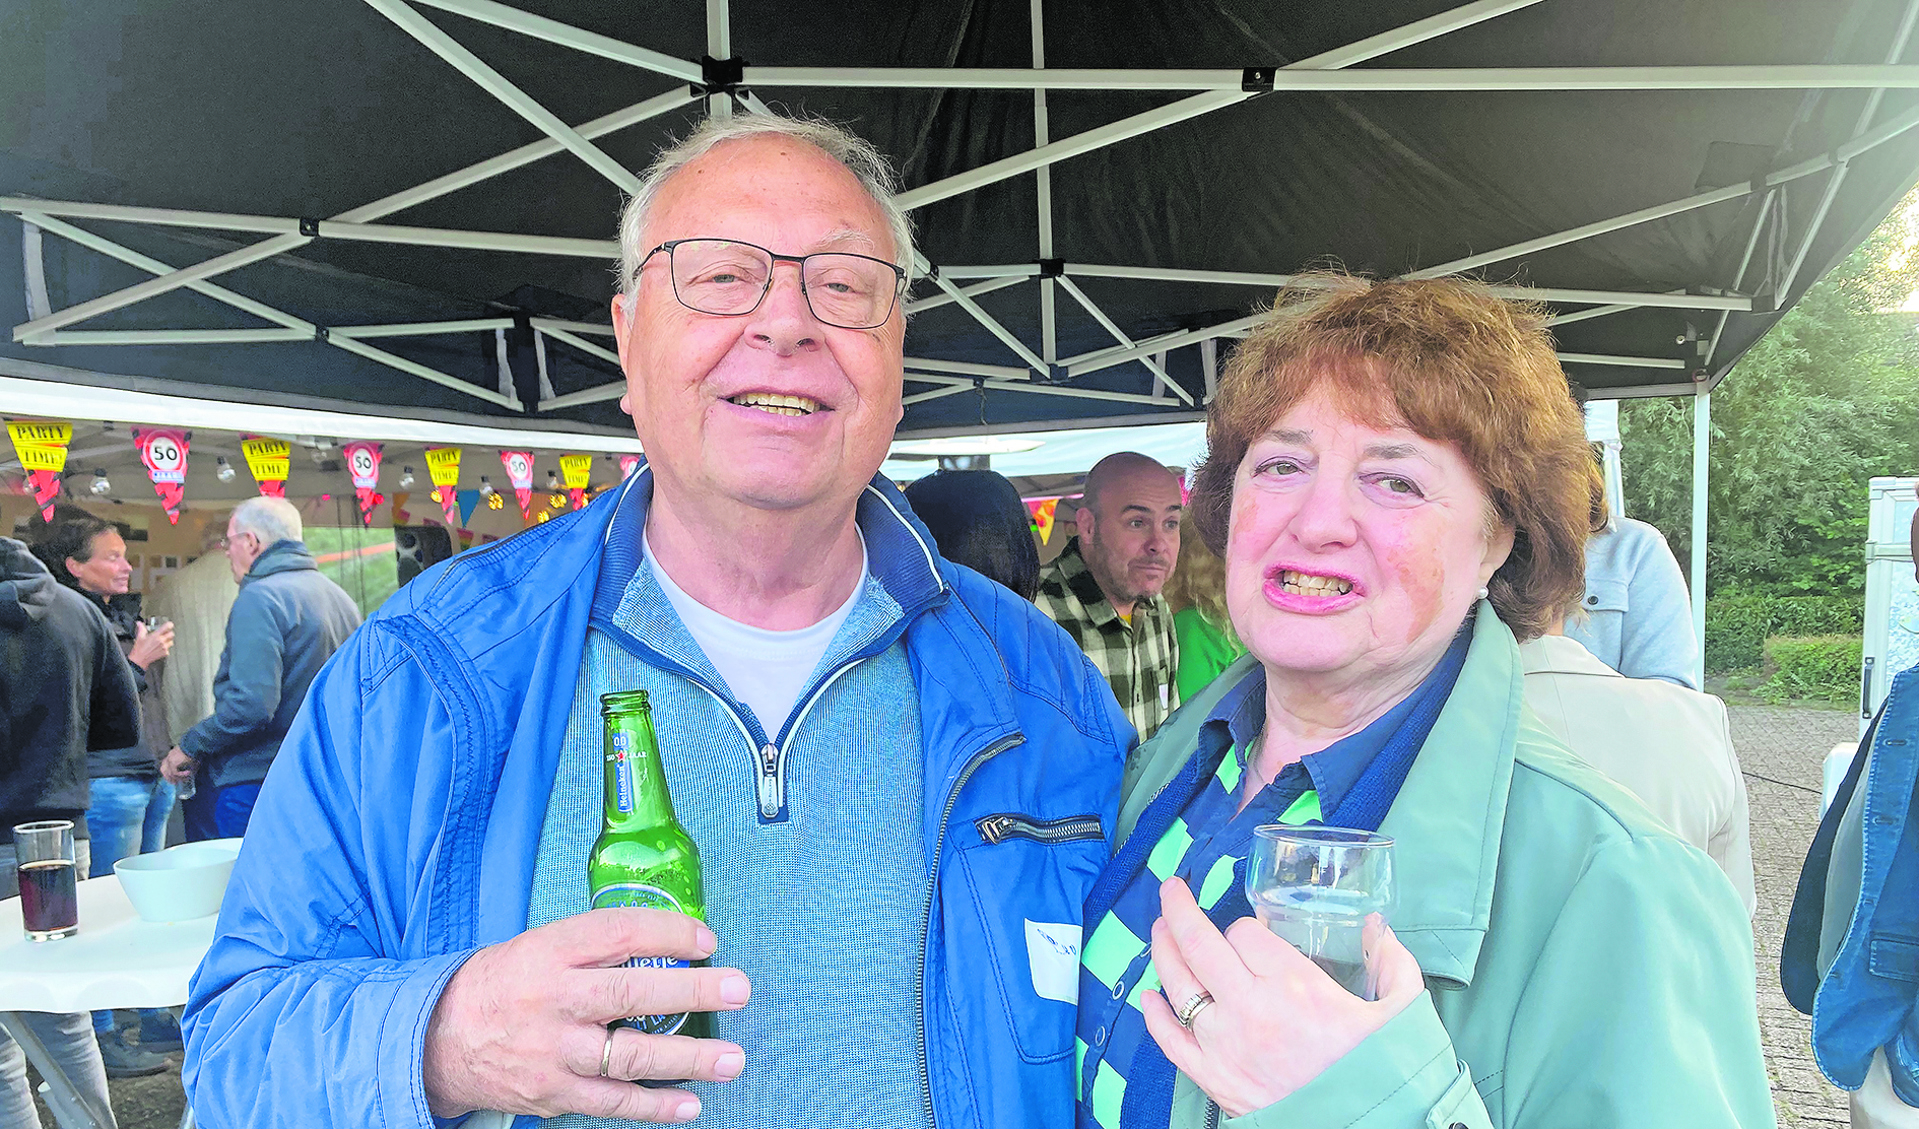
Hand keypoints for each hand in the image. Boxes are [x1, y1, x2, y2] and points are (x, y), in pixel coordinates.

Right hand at [128, 620, 173, 667]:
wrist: (139, 660)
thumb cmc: (139, 649)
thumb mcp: (139, 637)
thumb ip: (141, 628)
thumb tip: (139, 623)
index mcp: (156, 636)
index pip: (168, 627)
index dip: (169, 625)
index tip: (169, 625)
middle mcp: (161, 641)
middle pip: (172, 634)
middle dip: (168, 633)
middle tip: (164, 634)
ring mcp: (164, 647)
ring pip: (171, 641)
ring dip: (168, 641)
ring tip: (161, 642)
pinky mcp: (165, 653)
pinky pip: (169, 648)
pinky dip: (166, 648)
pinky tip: (160, 648)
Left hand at [159, 747, 194, 785]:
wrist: (193, 744)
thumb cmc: (193, 749)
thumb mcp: (189, 757)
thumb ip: (188, 764)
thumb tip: (191, 772)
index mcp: (171, 754)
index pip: (165, 765)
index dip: (168, 772)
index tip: (173, 778)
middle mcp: (168, 757)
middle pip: (163, 769)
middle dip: (168, 777)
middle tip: (175, 783)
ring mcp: (169, 760)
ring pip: (169, 773)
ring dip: (176, 778)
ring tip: (183, 780)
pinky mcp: (172, 763)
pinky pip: (175, 772)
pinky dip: (181, 774)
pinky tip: (188, 773)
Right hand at [422, 908, 750, 1122]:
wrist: (440, 1039)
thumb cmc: (504, 984)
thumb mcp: (540, 946)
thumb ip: (596, 946)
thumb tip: (671, 941)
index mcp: (550, 952)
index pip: (619, 934)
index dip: (668, 933)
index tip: (707, 940)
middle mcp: (552, 999)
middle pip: (630, 994)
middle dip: (692, 991)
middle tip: (739, 988)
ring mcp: (553, 1051)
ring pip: (628, 1056)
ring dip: (687, 1059)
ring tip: (731, 1059)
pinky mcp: (553, 1094)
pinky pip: (611, 1102)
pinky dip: (654, 1107)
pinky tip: (690, 1103)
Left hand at [1141, 878, 1423, 1117]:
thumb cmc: (1380, 1073)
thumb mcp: (1401, 1012)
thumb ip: (1394, 964)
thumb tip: (1380, 927)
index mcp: (1294, 985)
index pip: (1246, 933)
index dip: (1246, 926)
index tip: (1253, 932)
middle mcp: (1250, 1008)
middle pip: (1198, 944)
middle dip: (1179, 909)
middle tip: (1172, 891)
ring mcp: (1226, 1044)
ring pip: (1178, 985)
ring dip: (1163, 950)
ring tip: (1160, 929)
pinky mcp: (1214, 1078)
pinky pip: (1171, 1042)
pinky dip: (1156, 1017)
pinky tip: (1150, 997)